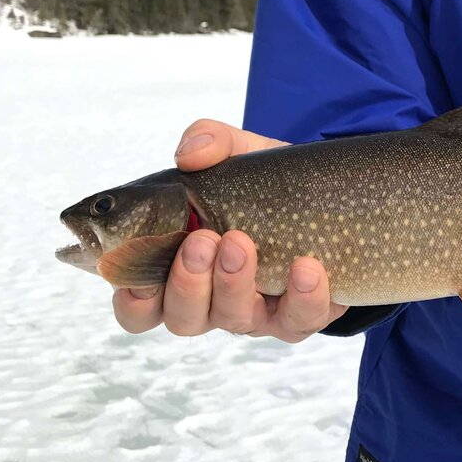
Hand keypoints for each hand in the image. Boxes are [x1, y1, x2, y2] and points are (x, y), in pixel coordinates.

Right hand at [111, 118, 348, 341]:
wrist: (326, 188)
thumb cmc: (262, 180)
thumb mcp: (237, 151)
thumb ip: (208, 141)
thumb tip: (189, 155)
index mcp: (179, 269)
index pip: (140, 306)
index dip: (134, 299)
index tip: (140, 276)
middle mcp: (213, 299)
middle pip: (184, 318)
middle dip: (187, 283)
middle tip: (202, 240)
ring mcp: (256, 311)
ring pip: (234, 320)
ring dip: (234, 284)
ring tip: (243, 242)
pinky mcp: (301, 314)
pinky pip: (298, 320)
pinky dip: (302, 296)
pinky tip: (306, 266)